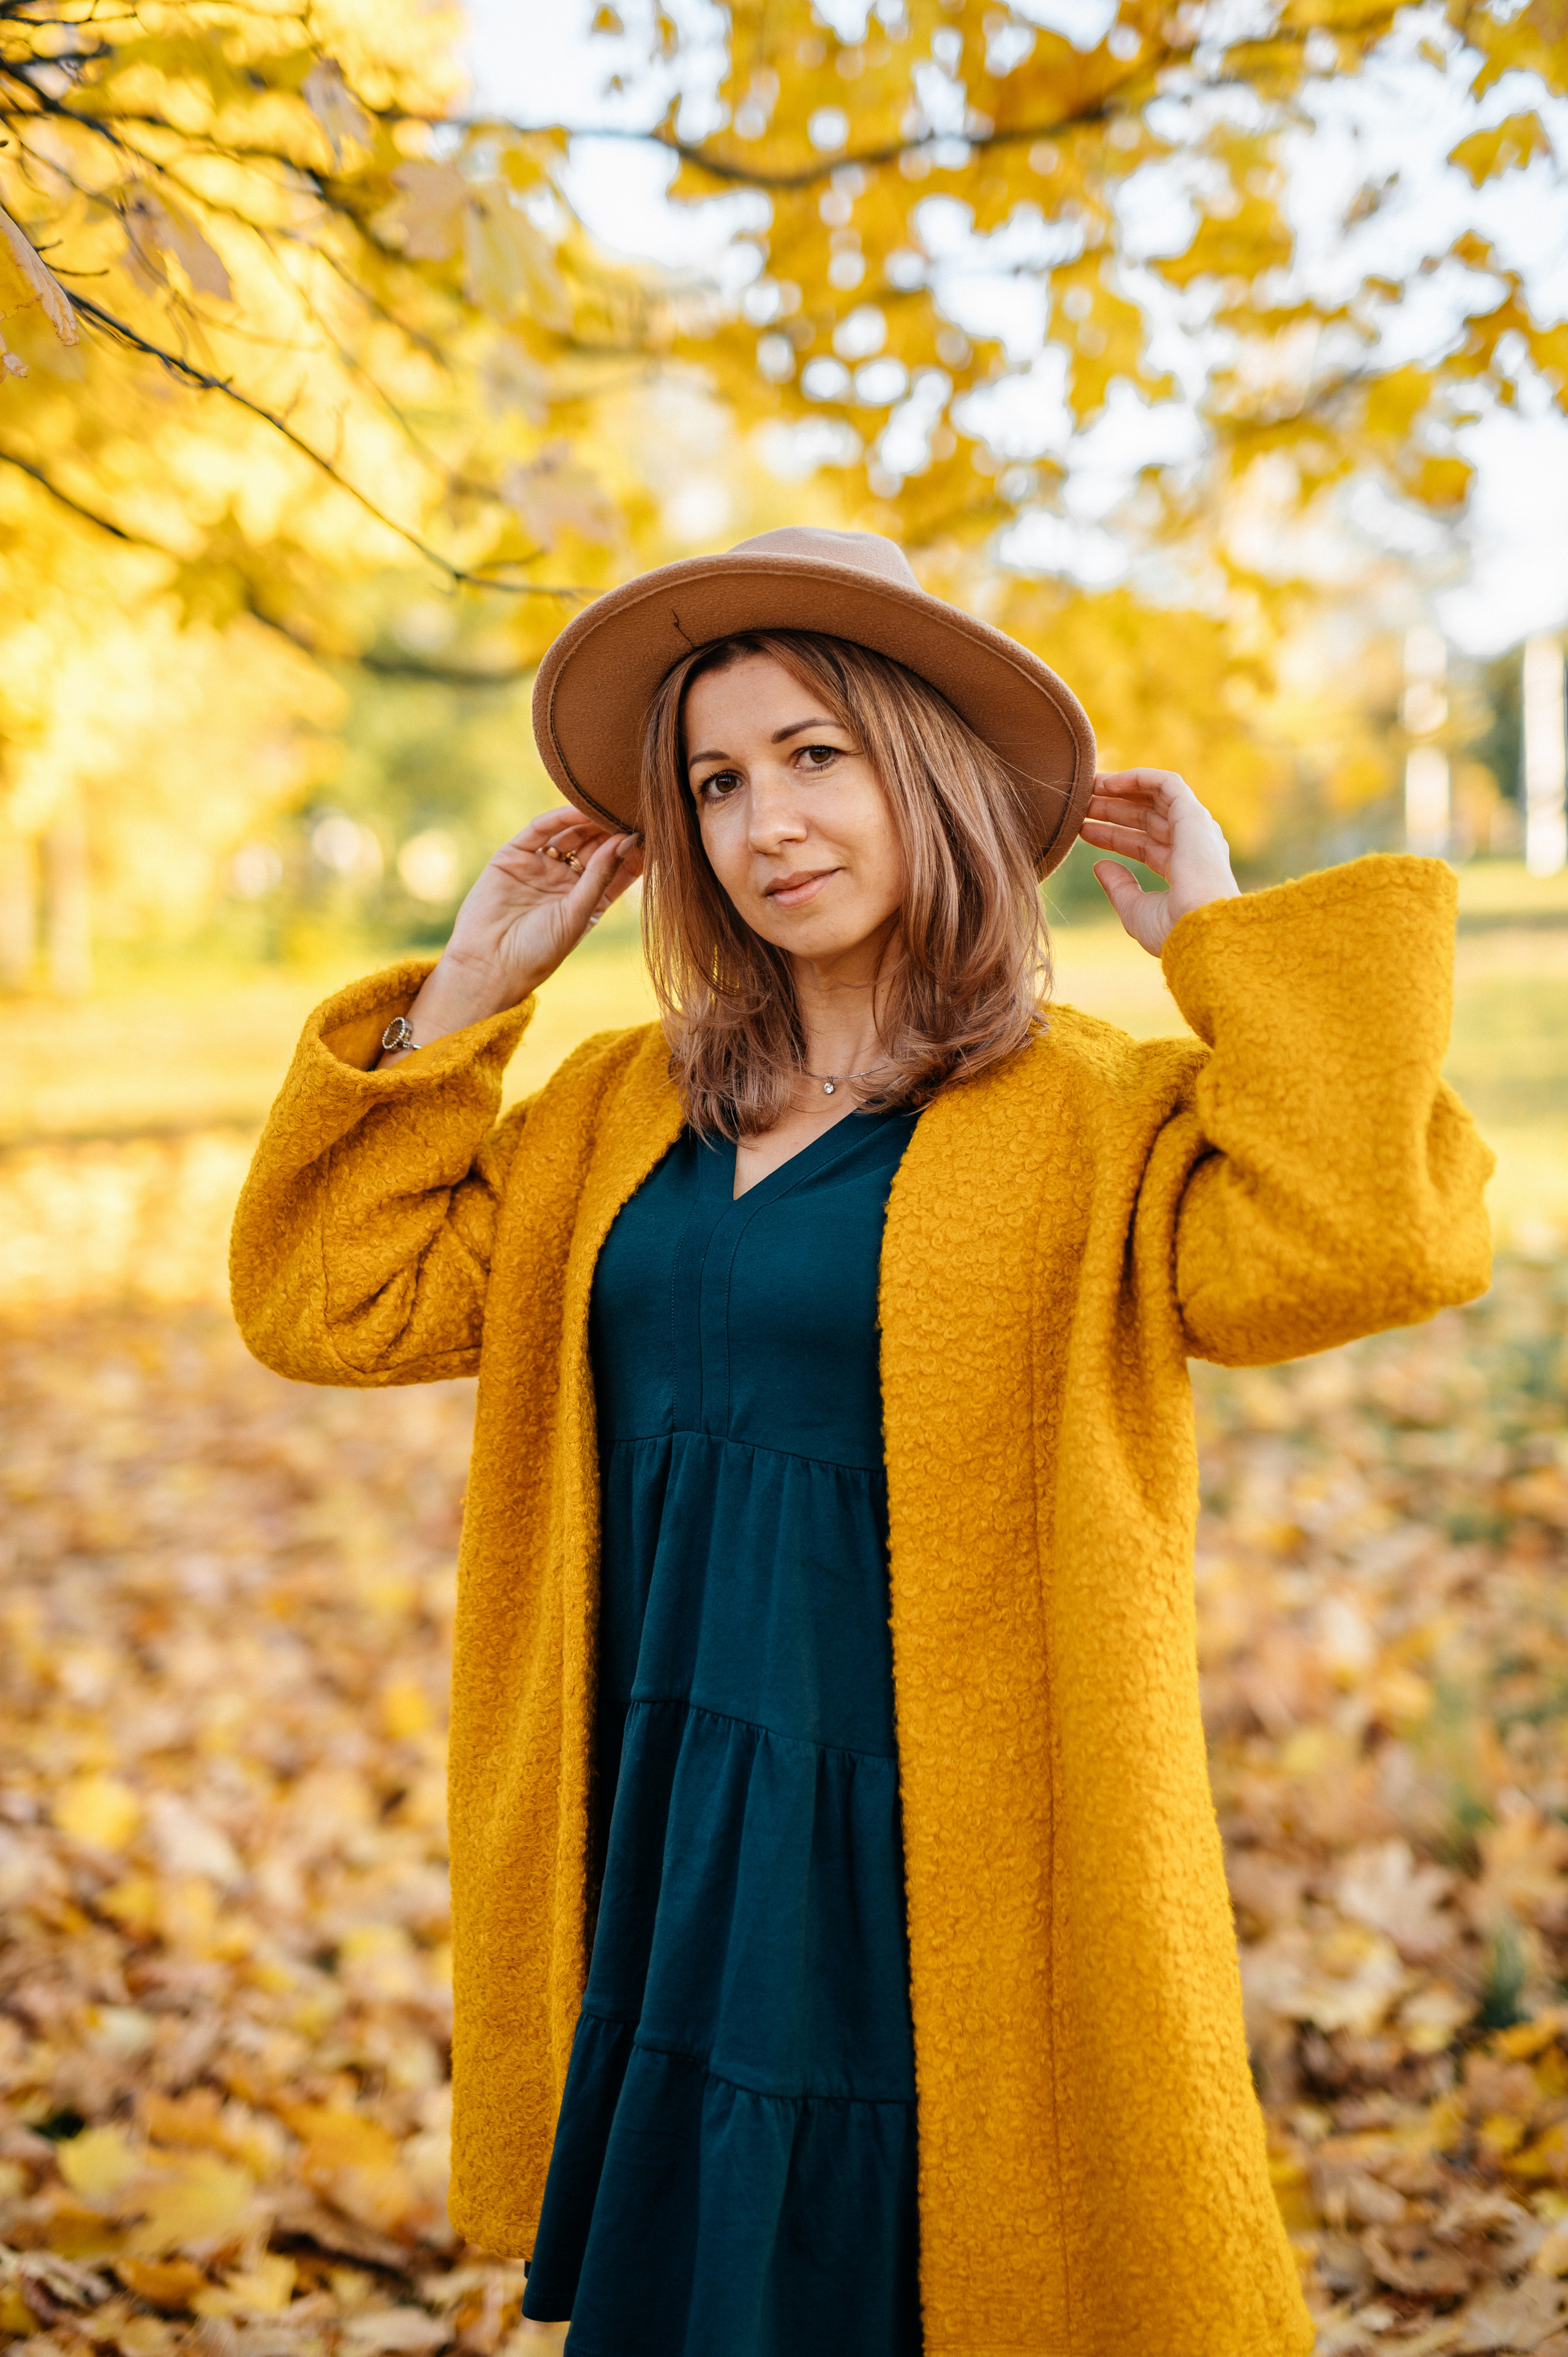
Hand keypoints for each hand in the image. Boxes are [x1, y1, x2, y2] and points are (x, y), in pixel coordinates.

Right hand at [378, 809, 641, 1061]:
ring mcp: (541, 865)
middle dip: (613, 829)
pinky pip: (541, 830)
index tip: (654, 834)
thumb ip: (601, 876)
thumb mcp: (578, 914)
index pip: (617, 868)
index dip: (632, 851)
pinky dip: (560, 817)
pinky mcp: (515, 855)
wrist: (489, 965)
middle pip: (596, 846)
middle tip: (633, 810)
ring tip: (610, 805)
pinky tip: (581, 809)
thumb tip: (627, 840)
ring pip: (571, 834)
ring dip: (591, 820)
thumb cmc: (538, 952)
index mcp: (588, 900)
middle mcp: (565, 880)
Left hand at [1081, 769, 1239, 956]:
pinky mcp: (1194, 815)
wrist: (1201, 929)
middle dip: (1113, 809)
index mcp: (1183, 872)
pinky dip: (1139, 778)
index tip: (1083, 830)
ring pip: (1154, 799)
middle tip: (1081, 802)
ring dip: (1121, 791)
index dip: (1111, 837)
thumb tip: (1100, 866)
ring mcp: (1195, 830)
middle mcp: (1192, 847)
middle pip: (1146, 819)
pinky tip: (1109, 783)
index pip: (1142, 845)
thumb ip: (1120, 887)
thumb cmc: (1173, 930)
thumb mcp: (1136, 910)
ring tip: (1088, 786)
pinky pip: (1167, 784)